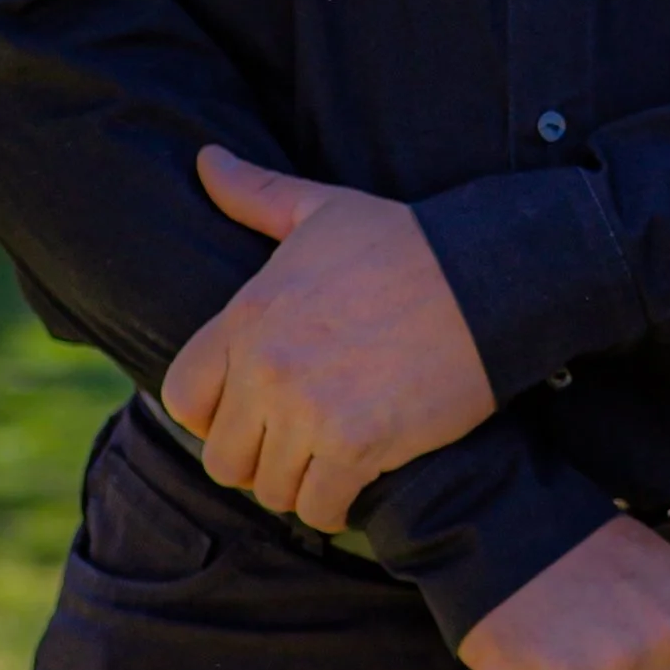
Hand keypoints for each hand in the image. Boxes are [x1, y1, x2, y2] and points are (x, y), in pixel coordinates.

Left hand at [169, 148, 495, 532]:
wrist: (486, 276)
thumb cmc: (405, 242)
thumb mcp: (322, 210)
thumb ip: (255, 194)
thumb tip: (205, 160)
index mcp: (248, 315)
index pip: (183, 398)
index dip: (212, 413)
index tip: (248, 410)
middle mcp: (267, 368)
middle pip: (224, 458)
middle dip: (257, 457)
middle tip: (294, 443)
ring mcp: (310, 410)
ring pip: (272, 490)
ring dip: (298, 484)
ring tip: (327, 461)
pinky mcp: (360, 445)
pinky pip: (321, 508)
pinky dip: (336, 505)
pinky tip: (356, 480)